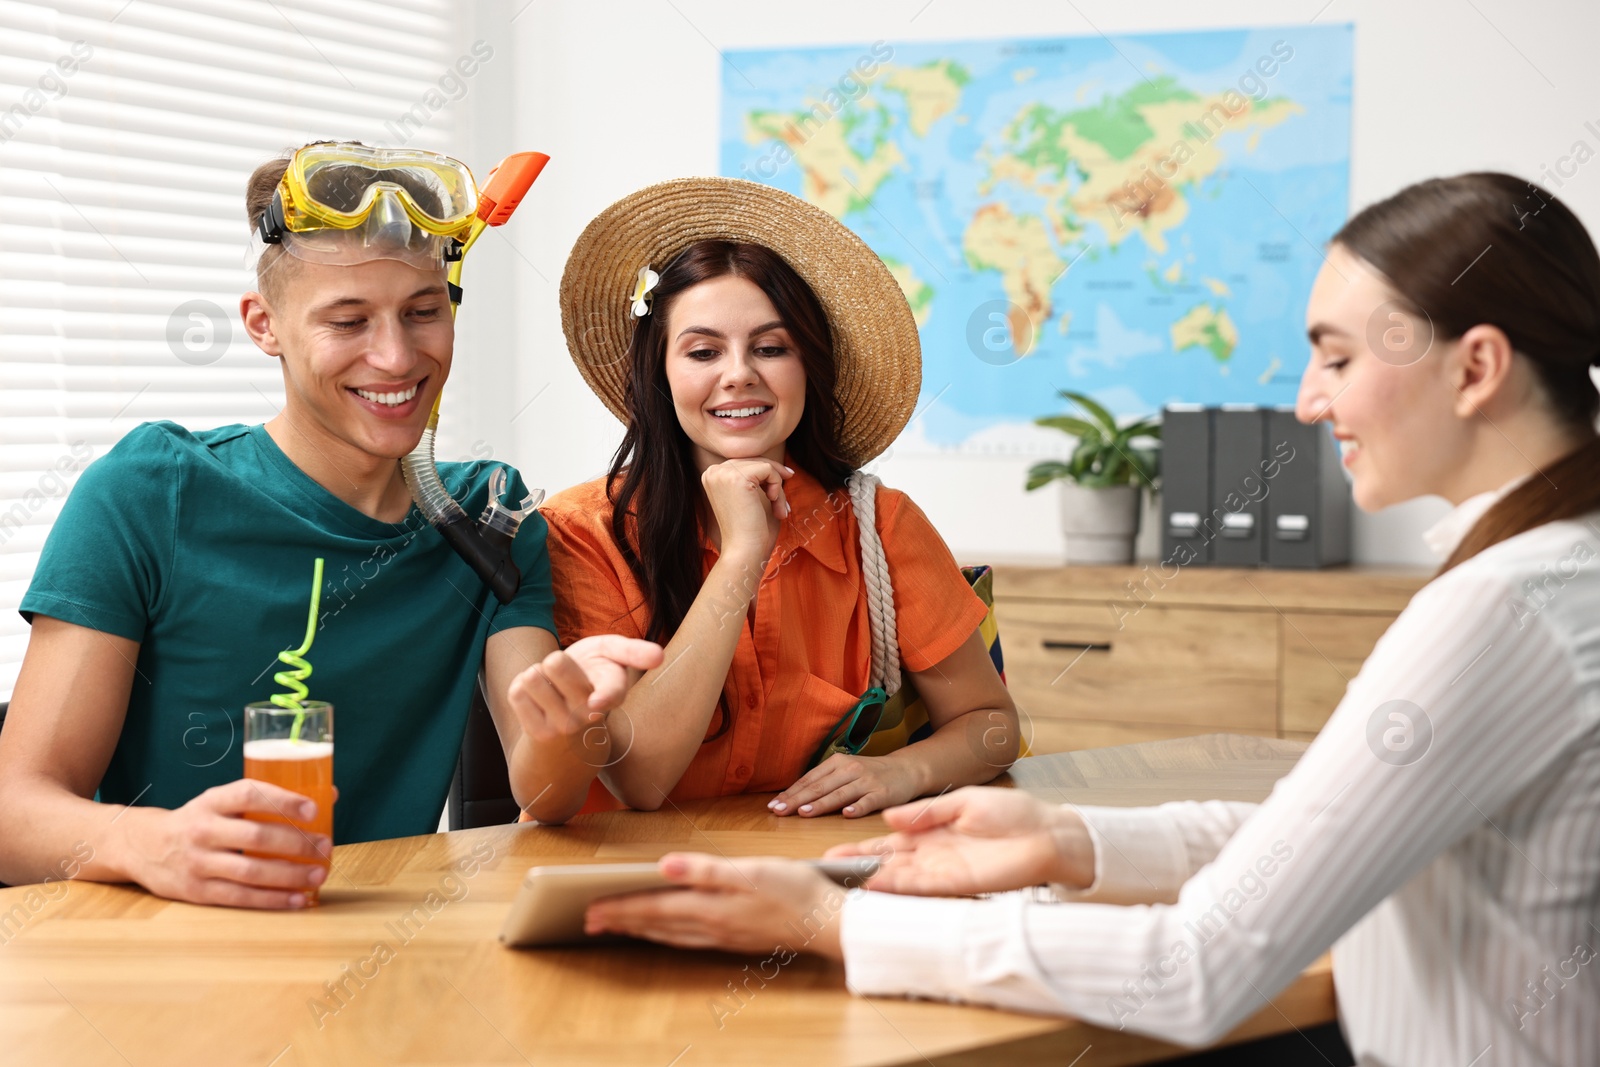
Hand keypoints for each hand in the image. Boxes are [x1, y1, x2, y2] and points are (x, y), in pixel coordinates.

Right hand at [118, 779, 332, 908]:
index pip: (249, 794)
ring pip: (250, 872)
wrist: (143, 847)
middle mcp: (203, 830)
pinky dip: (272, 899)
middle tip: (325, 846)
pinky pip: (240, 897)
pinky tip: (298, 899)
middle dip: (296, 843)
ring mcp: (198, 863)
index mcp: (212, 801)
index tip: (314, 808)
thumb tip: (328, 795)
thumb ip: (267, 799)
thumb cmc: (199, 820)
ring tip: (319, 874)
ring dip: (290, 875)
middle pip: (255, 837)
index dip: (283, 800)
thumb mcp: (222, 801)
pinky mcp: (197, 891)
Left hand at [506, 634, 663, 743]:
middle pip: (555, 663)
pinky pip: (517, 693)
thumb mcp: (614, 657)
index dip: (603, 696)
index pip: (611, 693)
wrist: (569, 726)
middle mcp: (590, 713)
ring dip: (536, 675)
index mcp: (613, 692)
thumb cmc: (594, 678)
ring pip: (532, 677)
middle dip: (555, 659)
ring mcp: (564, 726)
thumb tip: (659, 656)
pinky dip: (522, 690)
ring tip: (551, 688)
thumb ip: (633, 652)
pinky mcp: (538, 733)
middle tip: (564, 672)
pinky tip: (537, 702)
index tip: (596, 703)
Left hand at [584, 853, 846, 959]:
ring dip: (641, 930)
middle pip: (656, 925)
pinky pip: (688, 939)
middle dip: (622, 921)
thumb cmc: (795, 889)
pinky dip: (666, 935)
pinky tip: (664, 932)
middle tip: (590, 921)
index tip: (591, 909)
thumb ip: (705, 869)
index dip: (621, 908)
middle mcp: (712, 926)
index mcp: (711, 906)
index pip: (654, 908)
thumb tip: (663, 866)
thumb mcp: (751, 870)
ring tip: (617, 926)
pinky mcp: (734, 937)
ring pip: (670, 935)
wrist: (828, 922)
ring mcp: (723, 936)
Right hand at [701, 458, 791, 563]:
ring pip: (764, 466)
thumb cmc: (751, 531)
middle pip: (755, 461)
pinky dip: (778, 487)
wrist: (744, 551)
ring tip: (779, 510)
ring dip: (778, 489)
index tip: (783, 483)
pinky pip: (769, 470)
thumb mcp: (752, 498)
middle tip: (783, 506)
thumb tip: (780, 467)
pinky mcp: (738, 477)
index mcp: (712, 476)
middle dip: (774, 481)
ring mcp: (723, 473)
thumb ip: (758, 479)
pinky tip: (774, 505)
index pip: (745, 463)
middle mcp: (713, 471)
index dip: (767, 473)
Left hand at [769, 752, 923, 818]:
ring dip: (821, 803)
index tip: (773, 805)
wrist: (906, 769)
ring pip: (840, 794)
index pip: (809, 779)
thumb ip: (825, 782)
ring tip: (804, 813)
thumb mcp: (846, 772)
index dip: (791, 793)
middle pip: (820, 786)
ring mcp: (867, 781)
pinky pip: (868, 801)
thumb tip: (795, 797)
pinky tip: (847, 814)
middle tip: (779, 811)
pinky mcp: (883, 793)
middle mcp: (850, 770)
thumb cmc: (870, 774)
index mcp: (837, 763)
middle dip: (797, 800)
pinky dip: (858, 807)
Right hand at [823, 786, 1094, 895]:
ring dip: (870, 880)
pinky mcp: (957, 885)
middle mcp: (932, 857)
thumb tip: (890, 814)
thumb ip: (927, 810)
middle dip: (856, 867)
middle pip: (886, 864)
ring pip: (897, 879)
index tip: (833, 853)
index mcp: (932, 834)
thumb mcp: (964, 802)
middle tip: (823, 870)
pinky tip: (874, 884)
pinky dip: (896, 886)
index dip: (862, 848)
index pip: (889, 843)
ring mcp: (943, 873)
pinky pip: (920, 887)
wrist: (1048, 834)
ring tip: (839, 880)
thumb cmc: (1013, 814)